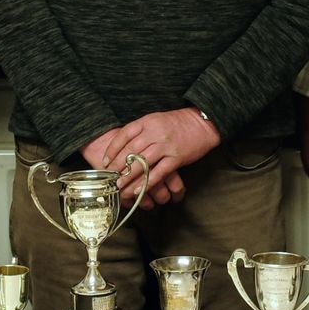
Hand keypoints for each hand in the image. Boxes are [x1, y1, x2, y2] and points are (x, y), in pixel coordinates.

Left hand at [98, 108, 218, 208]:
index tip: (105, 161)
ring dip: (129, 176)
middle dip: (117, 166)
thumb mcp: (156, 120)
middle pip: (130, 151)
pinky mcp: (176, 158)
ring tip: (119, 185)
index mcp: (147, 122)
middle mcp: (154, 133)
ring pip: (142, 163)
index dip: (112, 149)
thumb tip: (123, 145)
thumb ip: (141, 130)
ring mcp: (166, 146)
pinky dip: (148, 182)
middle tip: (108, 177)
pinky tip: (139, 190)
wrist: (203, 123)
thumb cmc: (178, 122)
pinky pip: (159, 172)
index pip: (124, 135)